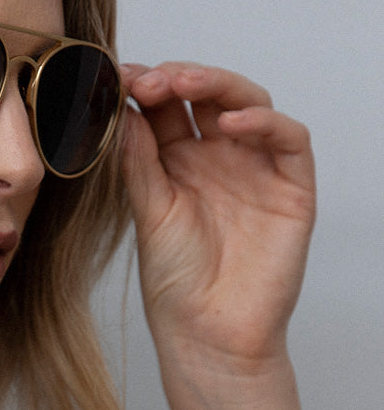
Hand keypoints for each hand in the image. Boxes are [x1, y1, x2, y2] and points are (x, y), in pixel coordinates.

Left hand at [120, 62, 315, 372]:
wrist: (208, 332)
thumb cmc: (175, 279)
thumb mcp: (147, 212)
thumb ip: (139, 161)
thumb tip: (125, 110)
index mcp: (176, 161)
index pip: (167, 107)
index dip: (147, 87)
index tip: (118, 78)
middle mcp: (216, 157)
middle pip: (206, 96)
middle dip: (178, 78)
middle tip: (148, 80)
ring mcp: (254, 168)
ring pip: (248, 104)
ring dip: (218, 85)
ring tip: (182, 84)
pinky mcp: (290, 187)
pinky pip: (289, 140)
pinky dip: (264, 123)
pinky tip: (230, 123)